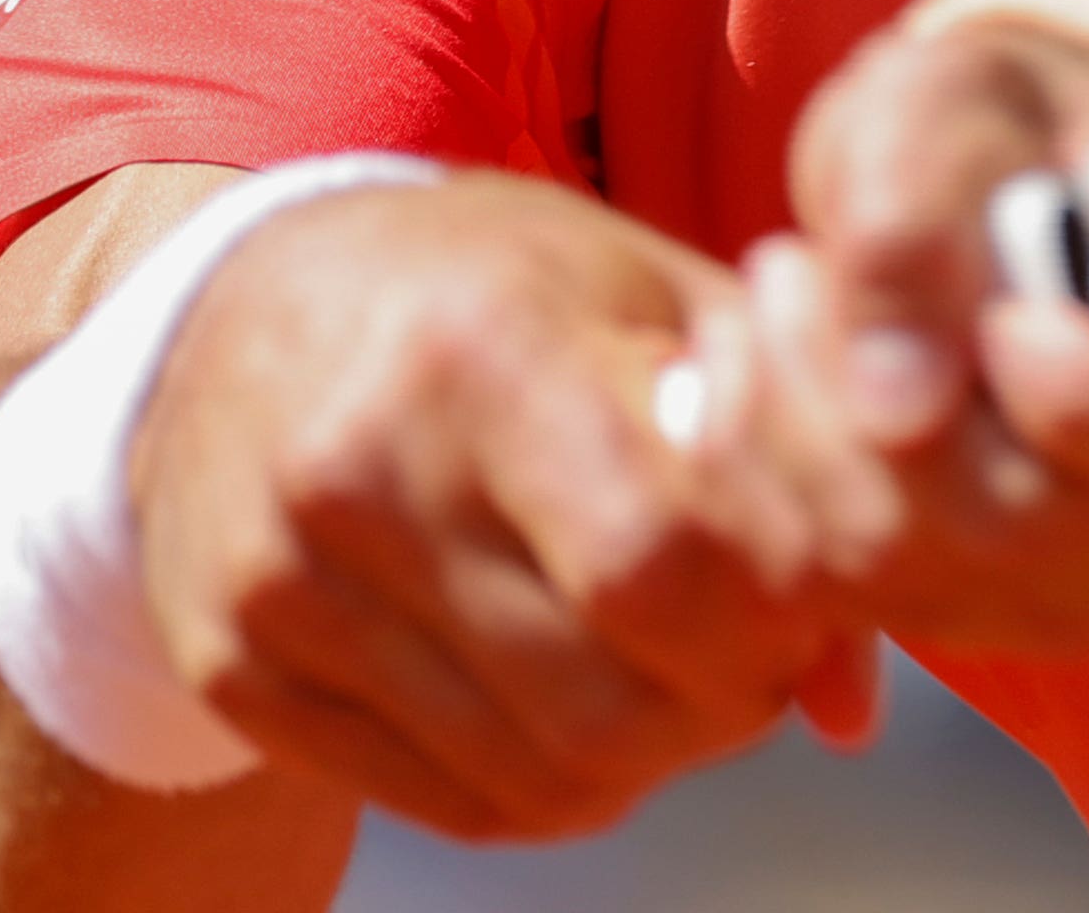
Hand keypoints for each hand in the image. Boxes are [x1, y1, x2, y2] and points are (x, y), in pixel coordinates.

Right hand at [126, 172, 885, 837]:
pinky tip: (571, 704)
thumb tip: (850, 699)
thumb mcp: (645, 294)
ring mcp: (283, 582)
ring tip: (674, 675)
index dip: (770, 613)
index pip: (662, 561)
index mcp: (483, 345)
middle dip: (723, 706)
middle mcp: (362, 469)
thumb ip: (778, 451)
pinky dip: (543, 786)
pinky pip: (443, 804)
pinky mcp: (238, 668)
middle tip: (757, 655)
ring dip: (647, 759)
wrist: (238, 307)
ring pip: (531, 776)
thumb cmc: (486, 285)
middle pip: (600, 701)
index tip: (806, 592)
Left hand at [769, 17, 1088, 655]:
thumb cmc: (996, 122)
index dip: (1085, 390)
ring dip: (790, 425)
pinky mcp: (983, 611)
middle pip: (1023, 530)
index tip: (1000, 312)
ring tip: (777, 289)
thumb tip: (898, 404)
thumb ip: (921, 214)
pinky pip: (843, 590)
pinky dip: (764, 478)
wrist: (966, 180)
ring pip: (909, 566)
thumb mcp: (950, 108)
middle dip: (863, 399)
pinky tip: (762, 371)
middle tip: (791, 264)